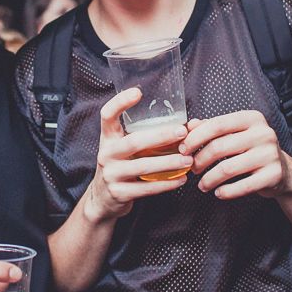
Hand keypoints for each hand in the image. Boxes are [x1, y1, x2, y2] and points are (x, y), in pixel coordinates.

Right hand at [84, 88, 192, 222]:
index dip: (119, 102)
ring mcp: (111, 174)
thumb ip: (147, 136)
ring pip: (143, 166)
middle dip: (161, 136)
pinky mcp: (119, 193)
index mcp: (108, 138)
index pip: (107, 115)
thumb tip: (189, 126)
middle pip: (134, 142)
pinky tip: (181, 179)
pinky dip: (166, 184)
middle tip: (183, 132)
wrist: (102, 199)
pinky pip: (146, 188)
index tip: (138, 92)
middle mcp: (106, 153)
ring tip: (188, 160)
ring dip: (169, 162)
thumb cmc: (122, 166)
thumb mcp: (124, 148)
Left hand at [180, 110, 291, 199]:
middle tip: (192, 169)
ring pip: (228, 168)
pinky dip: (225, 192)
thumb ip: (211, 128)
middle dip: (200, 160)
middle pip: (219, 147)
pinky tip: (218, 192)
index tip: (183, 149)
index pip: (217, 125)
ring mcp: (270, 154)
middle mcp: (263, 133)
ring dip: (209, 179)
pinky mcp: (274, 175)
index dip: (195, 138)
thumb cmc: (251, 150)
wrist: (283, 171)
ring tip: (202, 185)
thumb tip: (188, 126)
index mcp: (251, 118)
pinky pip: (242, 186)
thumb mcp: (234, 134)